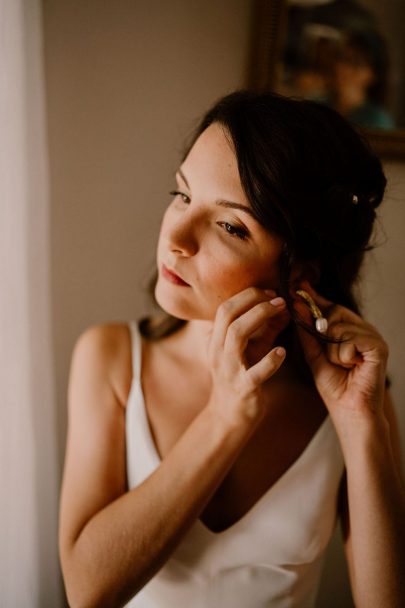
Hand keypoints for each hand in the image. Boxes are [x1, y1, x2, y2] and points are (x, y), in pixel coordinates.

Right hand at [206, 287, 289, 424]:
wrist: (228, 417)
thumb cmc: (240, 378)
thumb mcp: (250, 350)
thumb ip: (265, 329)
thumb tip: (285, 308)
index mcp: (215, 340)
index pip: (224, 307)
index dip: (247, 295)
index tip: (269, 292)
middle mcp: (217, 351)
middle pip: (227, 314)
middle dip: (253, 300)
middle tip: (278, 298)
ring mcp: (229, 370)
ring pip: (236, 335)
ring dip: (260, 317)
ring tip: (282, 312)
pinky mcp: (243, 389)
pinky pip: (255, 372)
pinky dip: (270, 361)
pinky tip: (282, 352)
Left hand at [295, 281, 388, 425]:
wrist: (349, 409)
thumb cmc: (334, 385)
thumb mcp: (314, 354)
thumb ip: (307, 331)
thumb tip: (297, 305)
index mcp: (349, 329)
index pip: (330, 306)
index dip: (314, 297)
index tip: (298, 286)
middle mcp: (363, 329)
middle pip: (334, 312)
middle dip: (322, 331)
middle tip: (329, 355)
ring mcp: (373, 336)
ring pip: (339, 327)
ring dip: (332, 350)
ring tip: (342, 365)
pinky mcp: (379, 346)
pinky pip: (350, 339)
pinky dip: (343, 356)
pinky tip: (352, 367)